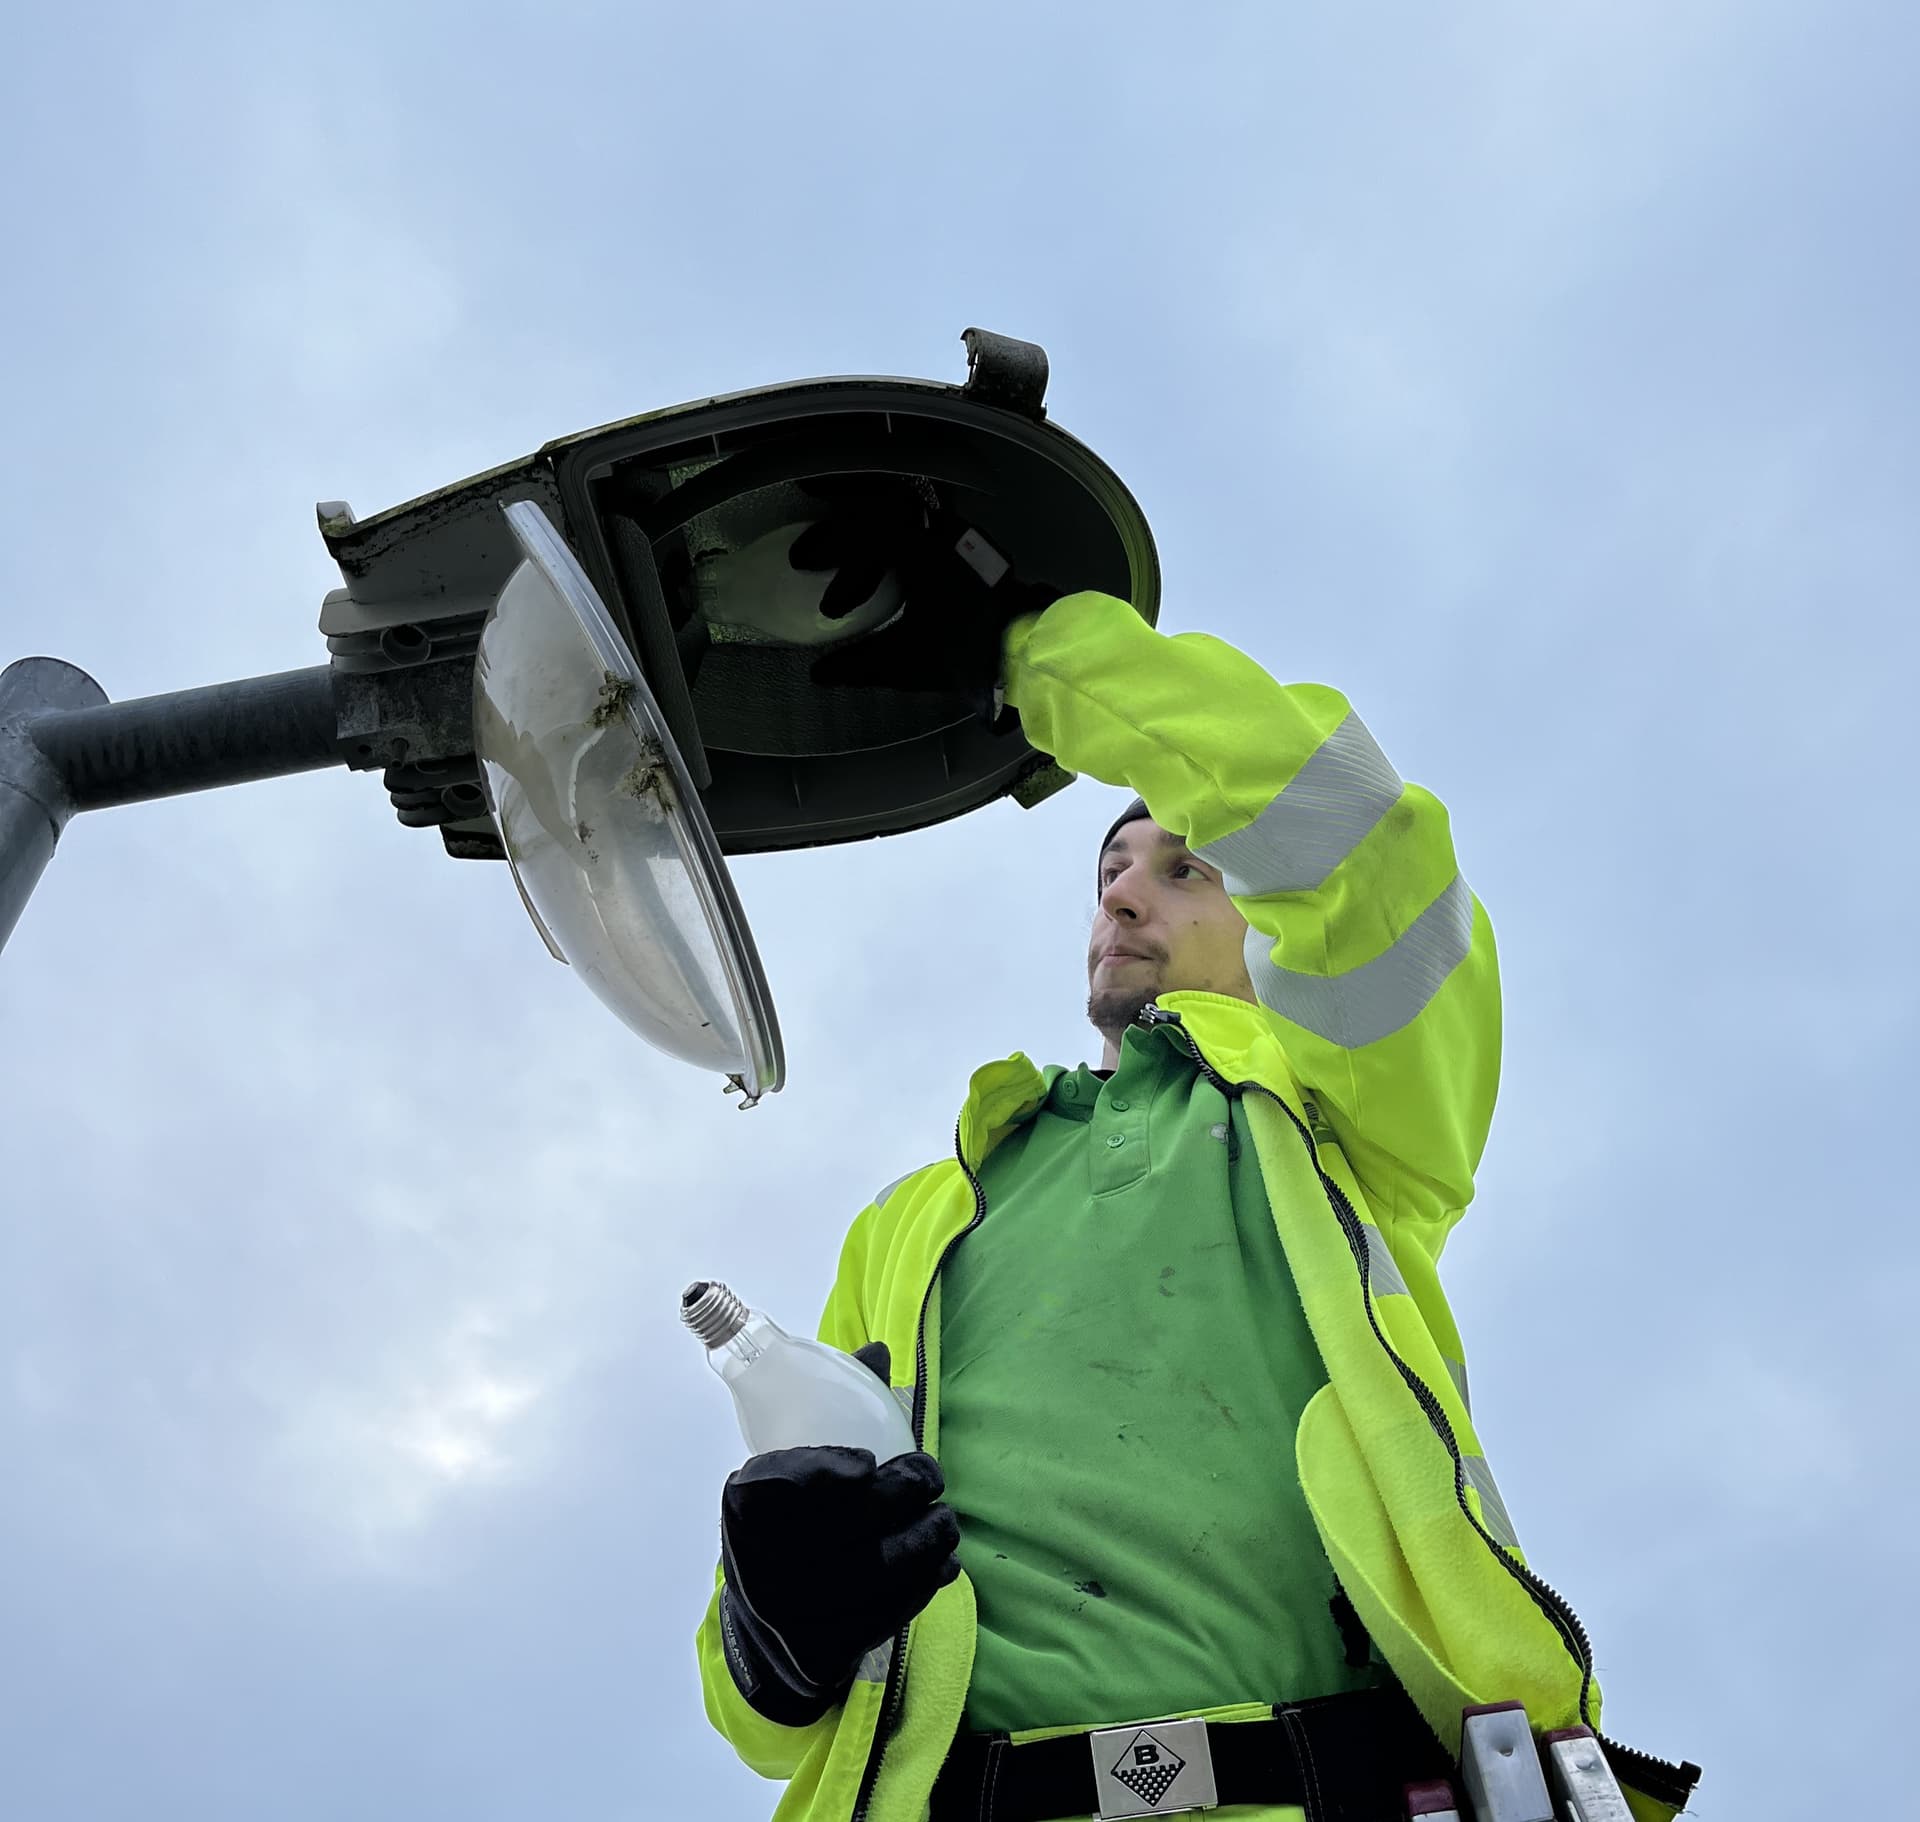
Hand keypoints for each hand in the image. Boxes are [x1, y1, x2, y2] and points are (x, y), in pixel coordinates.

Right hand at [717, 1341, 960, 1722]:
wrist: (765, 1627)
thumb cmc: (788, 1523)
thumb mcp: (791, 1467)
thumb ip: (831, 1407)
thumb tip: (879, 1350)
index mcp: (748, 1504)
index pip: (790, 1482)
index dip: (833, 1471)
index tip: (870, 1463)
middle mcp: (763, 1561)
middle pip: (849, 1522)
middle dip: (906, 1493)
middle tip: (931, 1478)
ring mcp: (794, 1612)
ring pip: (878, 1570)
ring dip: (928, 1540)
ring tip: (945, 1523)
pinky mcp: (824, 1650)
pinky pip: (887, 1614)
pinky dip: (923, 1586)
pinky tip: (942, 1567)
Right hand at [790, 477, 1055, 707]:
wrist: (1028, 654)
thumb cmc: (964, 654)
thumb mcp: (903, 662)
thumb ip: (858, 664)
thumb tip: (820, 674)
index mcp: (918, 548)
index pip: (859, 532)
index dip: (826, 546)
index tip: (803, 564)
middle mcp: (942, 532)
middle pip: (881, 515)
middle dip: (849, 537)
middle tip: (825, 558)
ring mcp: (966, 540)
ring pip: (910, 522)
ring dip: (879, 542)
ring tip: (861, 574)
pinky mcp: (982, 554)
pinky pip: (933, 535)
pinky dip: (907, 549)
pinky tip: (900, 580)